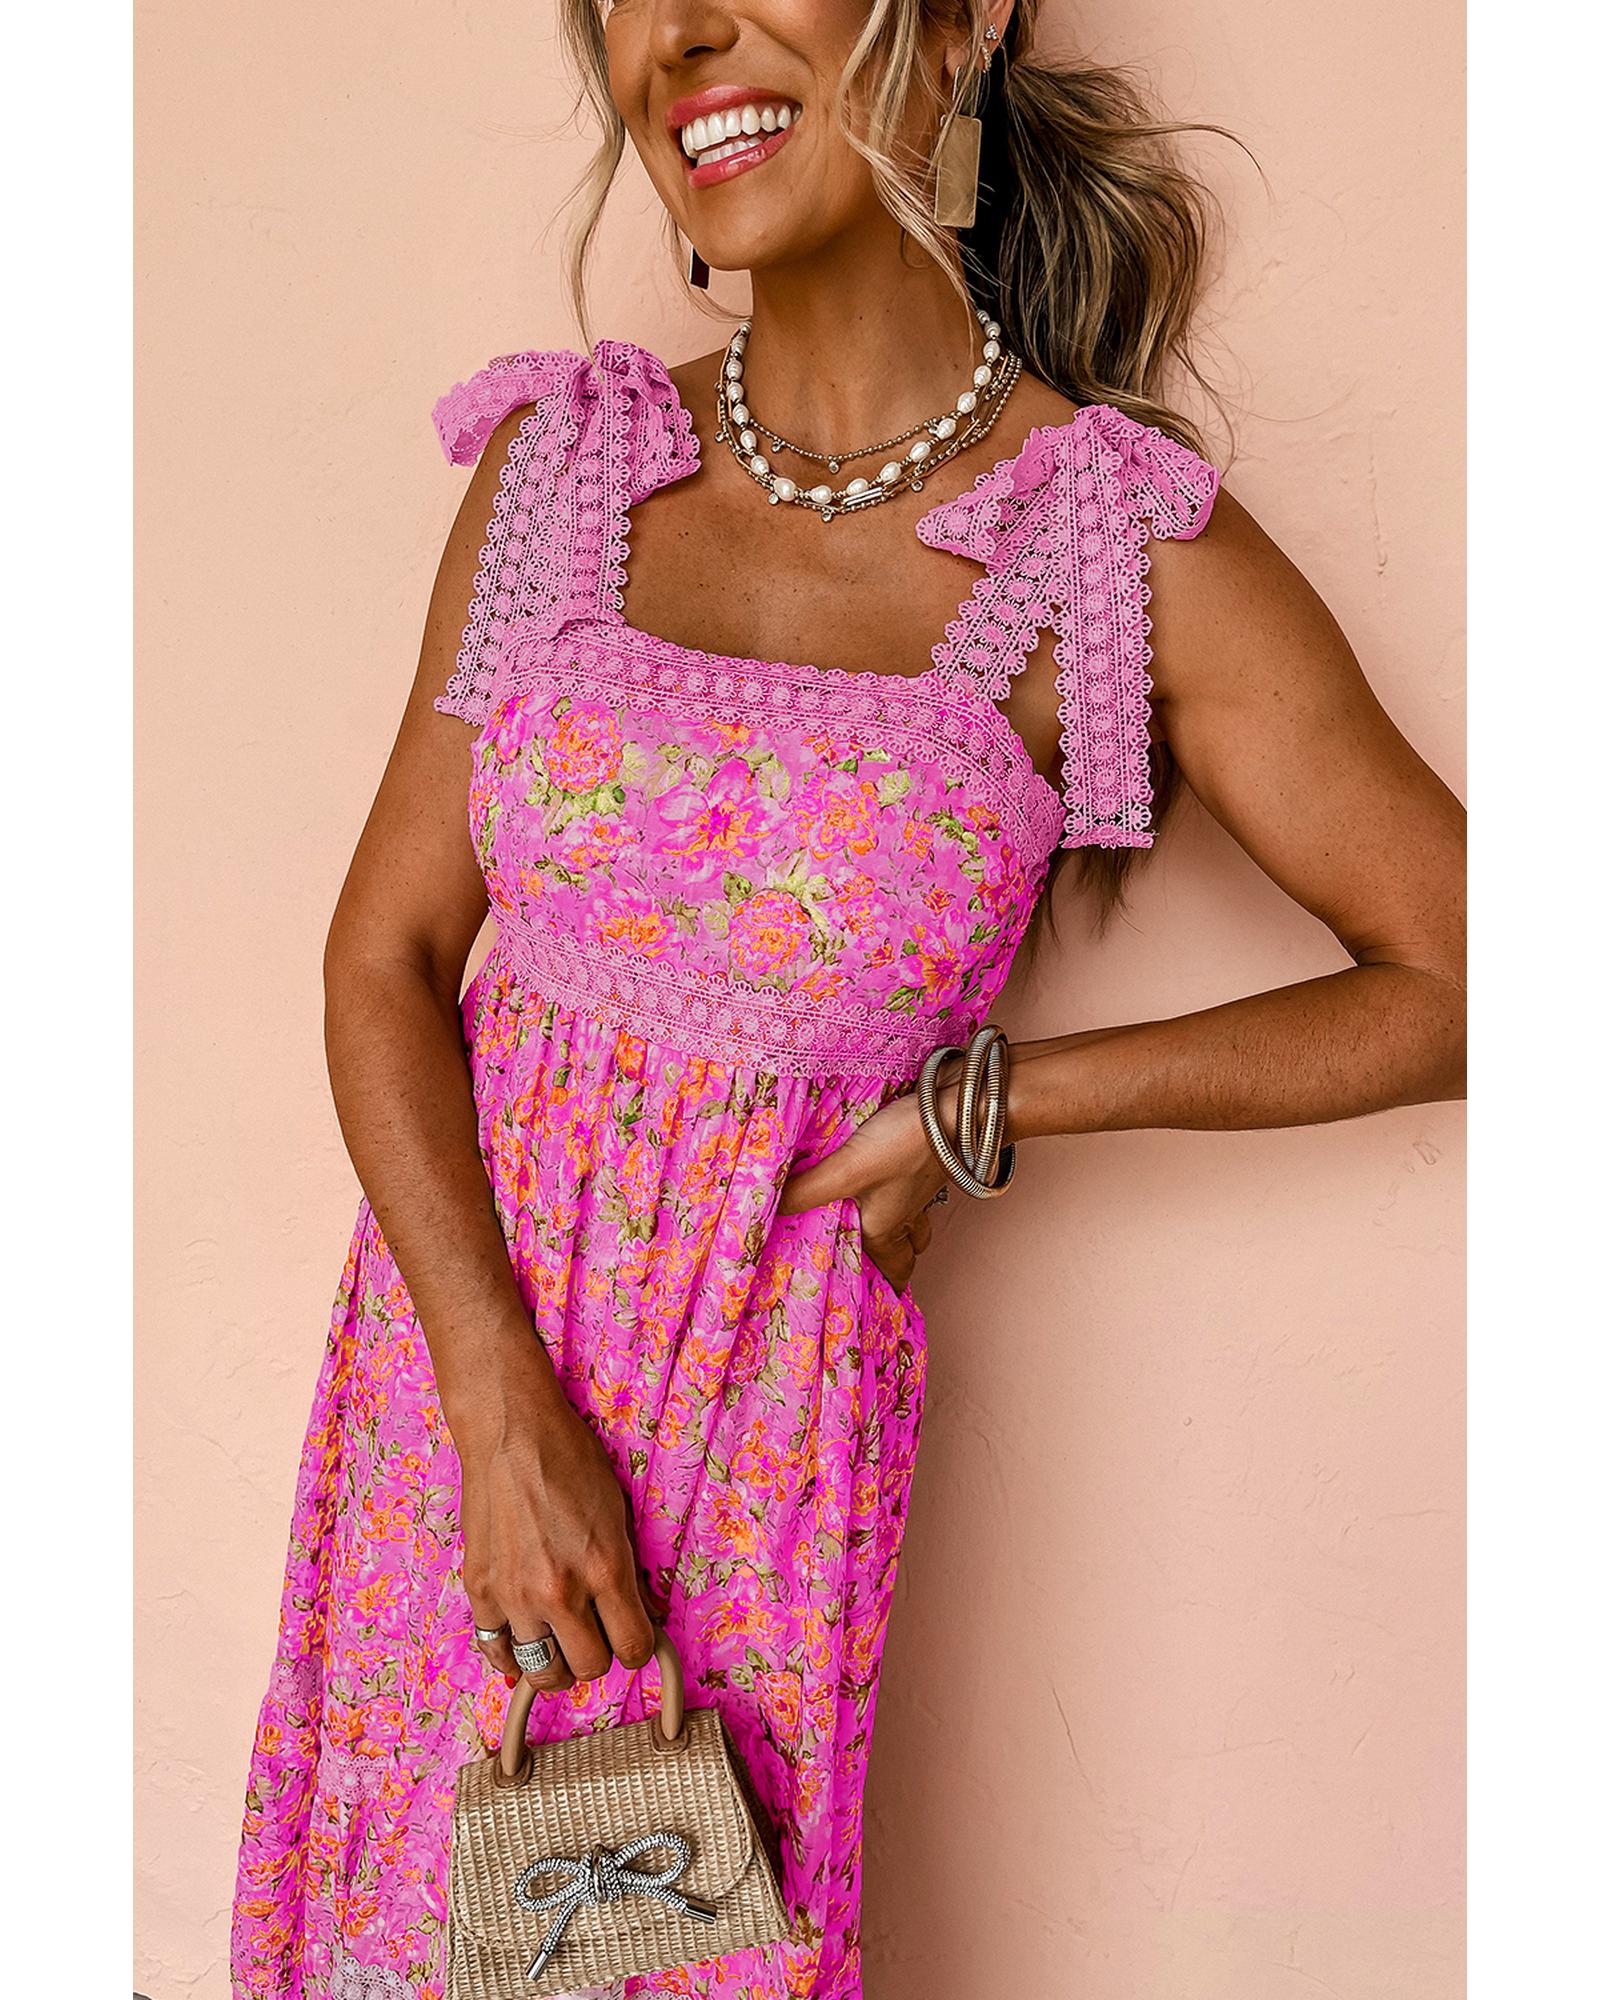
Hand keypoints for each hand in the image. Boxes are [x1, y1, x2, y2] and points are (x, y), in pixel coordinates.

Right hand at [455, 1374, 656, 1694]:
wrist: (511, 1432)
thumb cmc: (569, 1460)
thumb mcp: (617, 1512)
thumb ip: (626, 1571)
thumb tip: (638, 1614)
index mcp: (605, 1568)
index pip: (633, 1649)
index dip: (638, 1647)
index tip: (632, 1638)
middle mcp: (560, 1591)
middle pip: (589, 1668)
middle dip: (599, 1654)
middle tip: (596, 1633)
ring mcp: (515, 1595)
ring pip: (543, 1670)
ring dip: (557, 1660)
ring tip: (561, 1639)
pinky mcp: (480, 1590)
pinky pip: (496, 1650)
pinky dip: (512, 1653)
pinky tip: (524, 1638)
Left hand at [775, 1086, 950, 1292]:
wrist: (959, 1106)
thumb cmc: (906, 1145)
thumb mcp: (847, 1171)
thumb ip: (806, 1191)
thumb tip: (764, 1211)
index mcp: (889, 1228)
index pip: (895, 1271)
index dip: (886, 1287)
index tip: (874, 1299)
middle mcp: (907, 1212)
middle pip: (905, 1247)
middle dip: (890, 1257)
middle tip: (865, 1258)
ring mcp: (919, 1185)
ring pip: (910, 1217)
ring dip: (895, 1223)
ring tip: (866, 1219)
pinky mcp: (922, 1157)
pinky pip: (909, 1185)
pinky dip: (896, 1186)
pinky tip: (875, 1170)